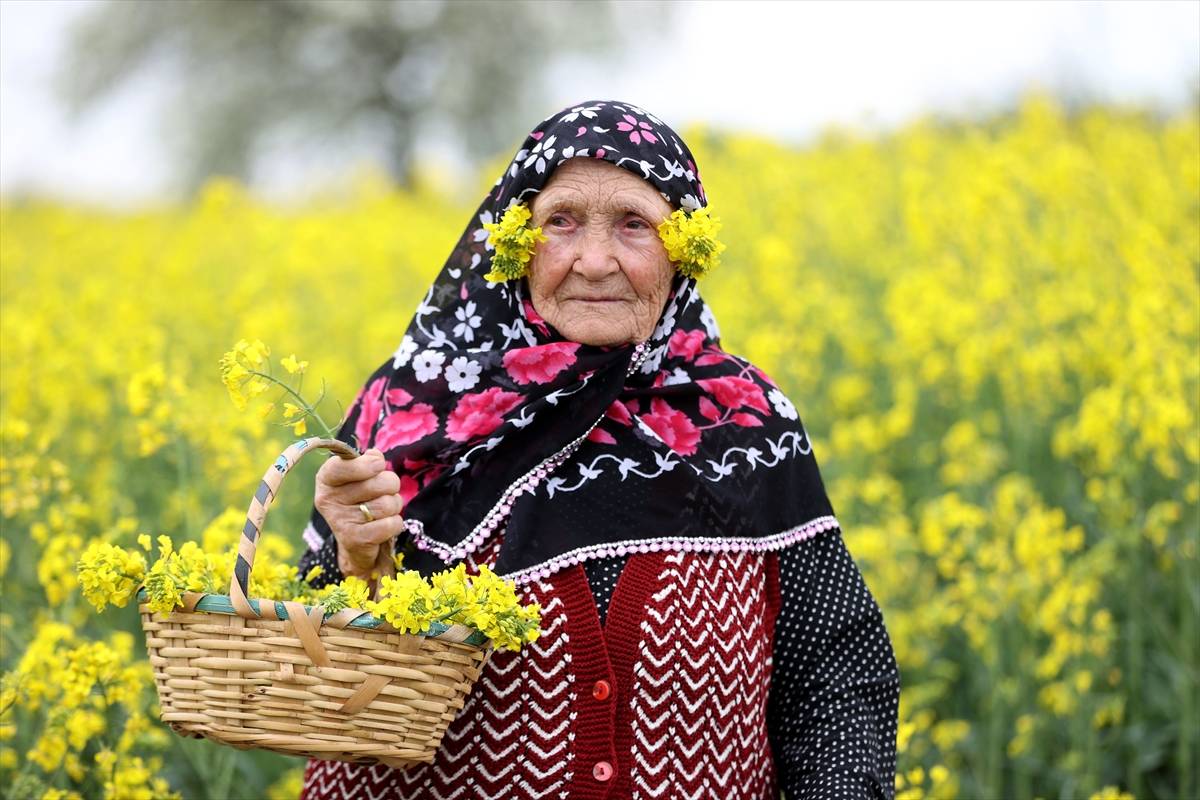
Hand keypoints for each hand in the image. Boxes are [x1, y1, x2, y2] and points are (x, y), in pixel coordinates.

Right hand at [314, 447, 404, 580]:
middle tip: (385, 490)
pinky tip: (384, 524)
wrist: (354, 541)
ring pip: (387, 504)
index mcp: (326, 479)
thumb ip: (367, 461)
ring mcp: (340, 521)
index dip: (368, 464)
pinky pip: (391, 524)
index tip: (379, 465)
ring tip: (384, 509)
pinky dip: (395, 523)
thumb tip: (375, 455)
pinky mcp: (355, 540)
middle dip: (391, 485)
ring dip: (394, 505)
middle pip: (378, 483)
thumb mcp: (358, 477)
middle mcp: (328, 499)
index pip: (344, 465)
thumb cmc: (358, 500)